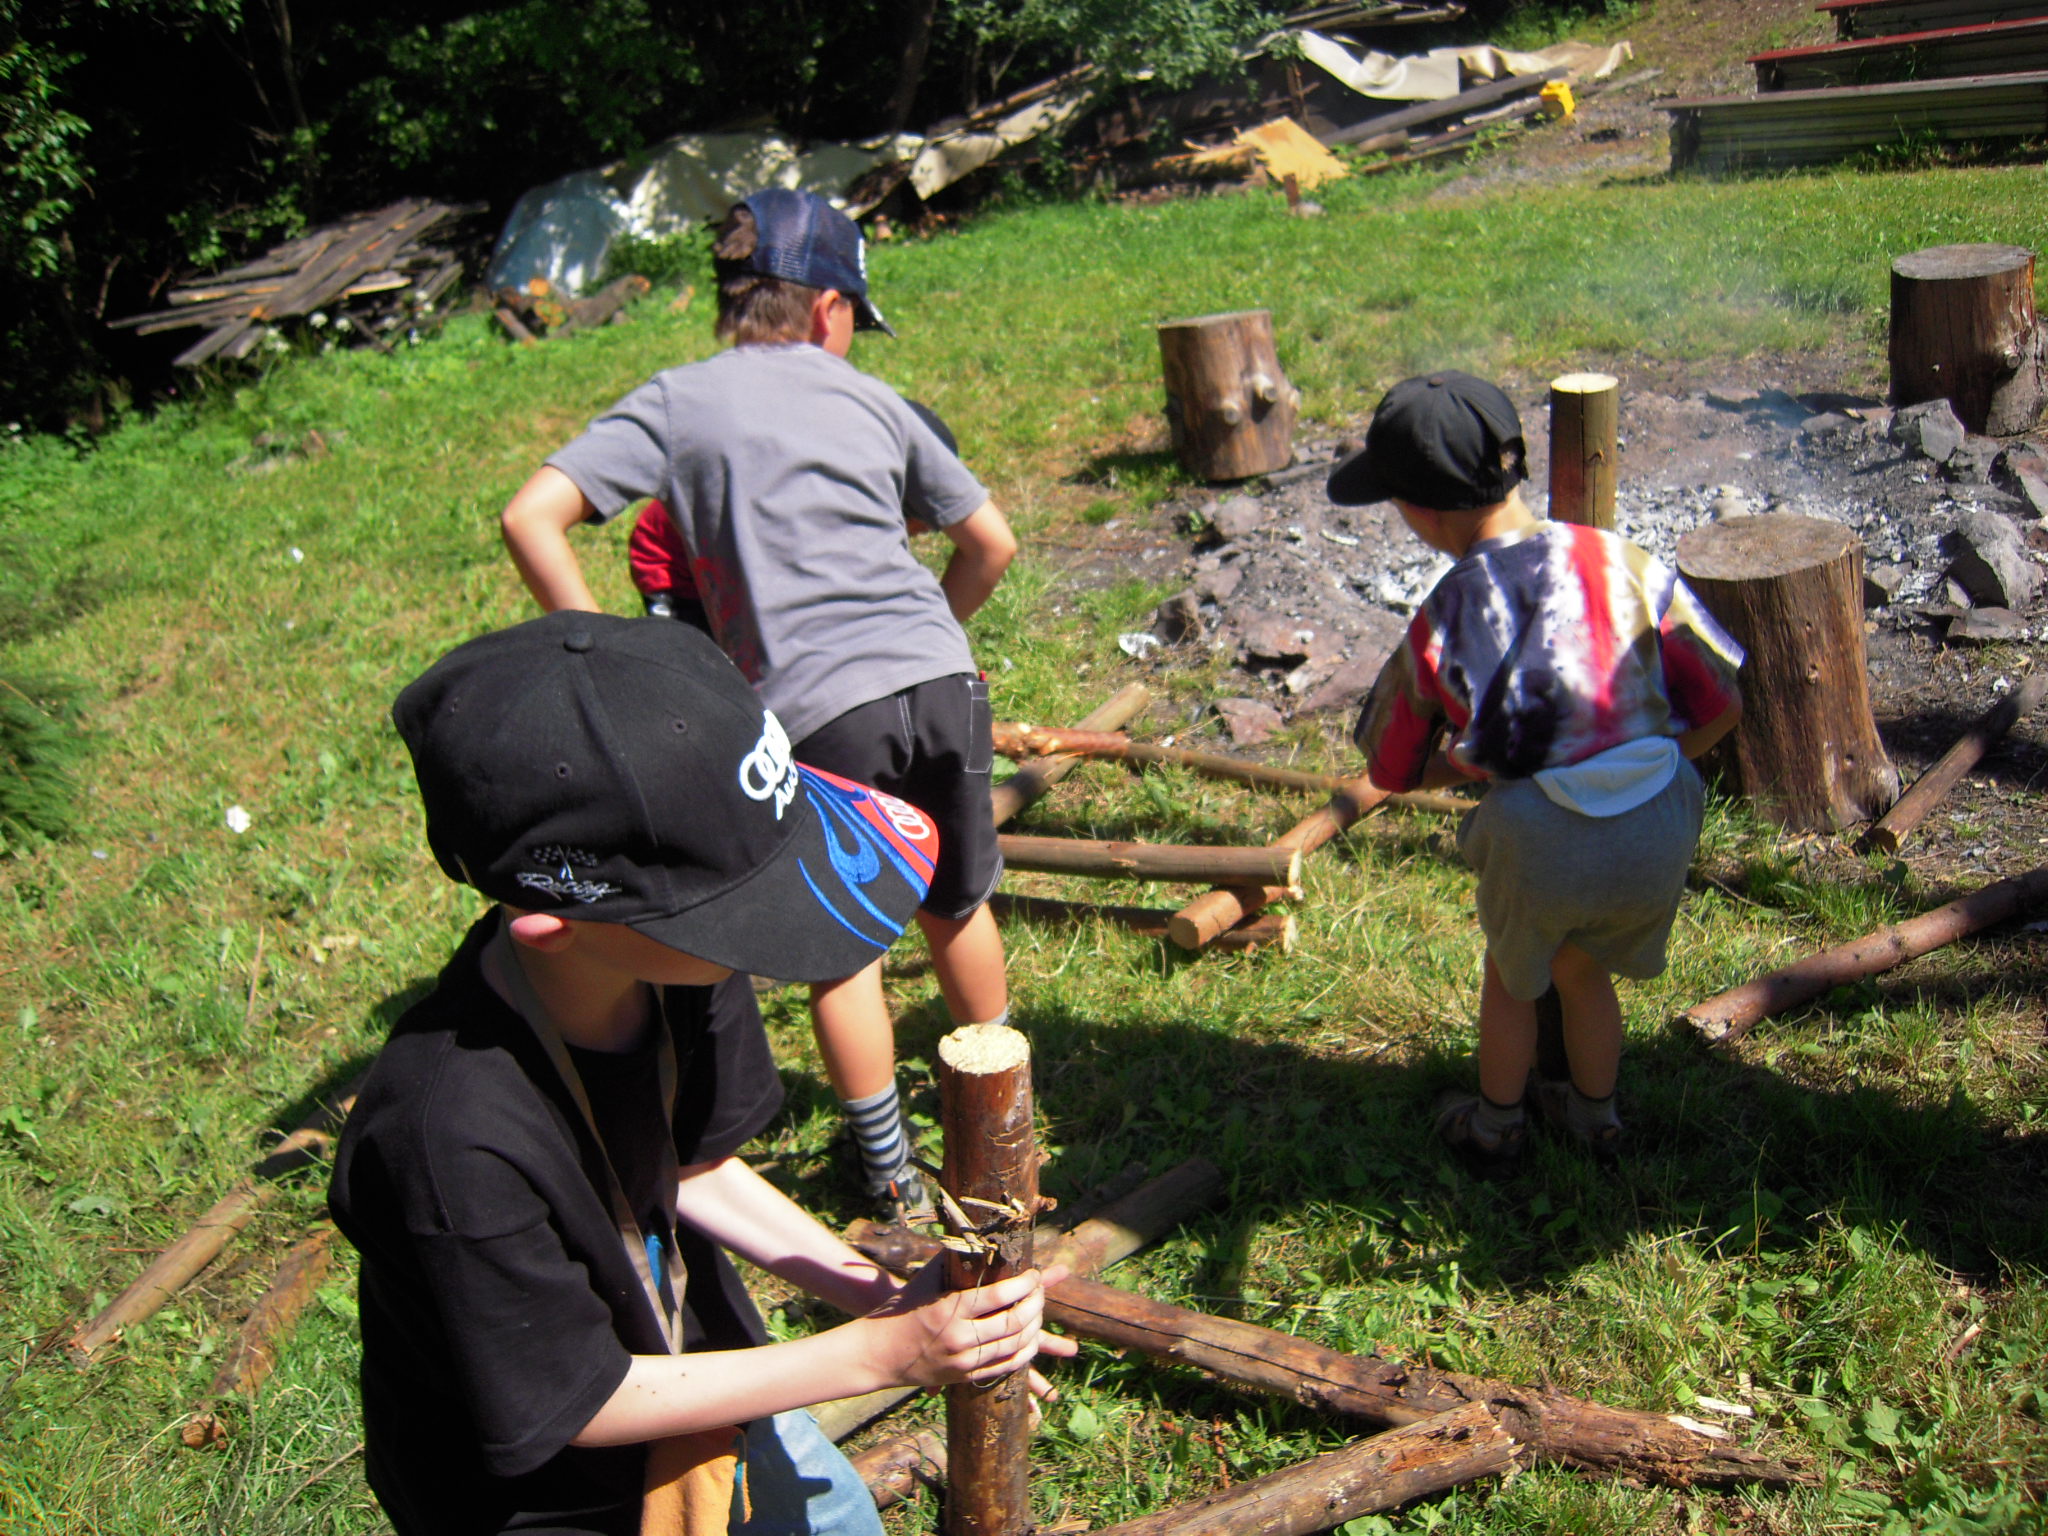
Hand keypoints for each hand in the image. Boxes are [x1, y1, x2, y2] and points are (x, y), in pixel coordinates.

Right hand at [863, 1262, 1074, 1389]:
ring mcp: (963, 1361)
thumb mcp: (925, 1279)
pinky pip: (1006, 1367)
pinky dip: (1025, 1352)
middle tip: (1040, 1290)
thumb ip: (952, 1258)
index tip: (1034, 1274)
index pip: (1001, 1295)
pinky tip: (1030, 1338)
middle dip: (1036, 1303)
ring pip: (1015, 1346)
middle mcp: (959, 1338)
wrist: (877, 1353)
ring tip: (1039, 1311)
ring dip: (1035, 1327)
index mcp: (950, 1309)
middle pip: (1014, 1322)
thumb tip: (978, 1233)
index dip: (1026, 1283)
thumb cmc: (902, 1310)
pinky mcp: (965, 1377)